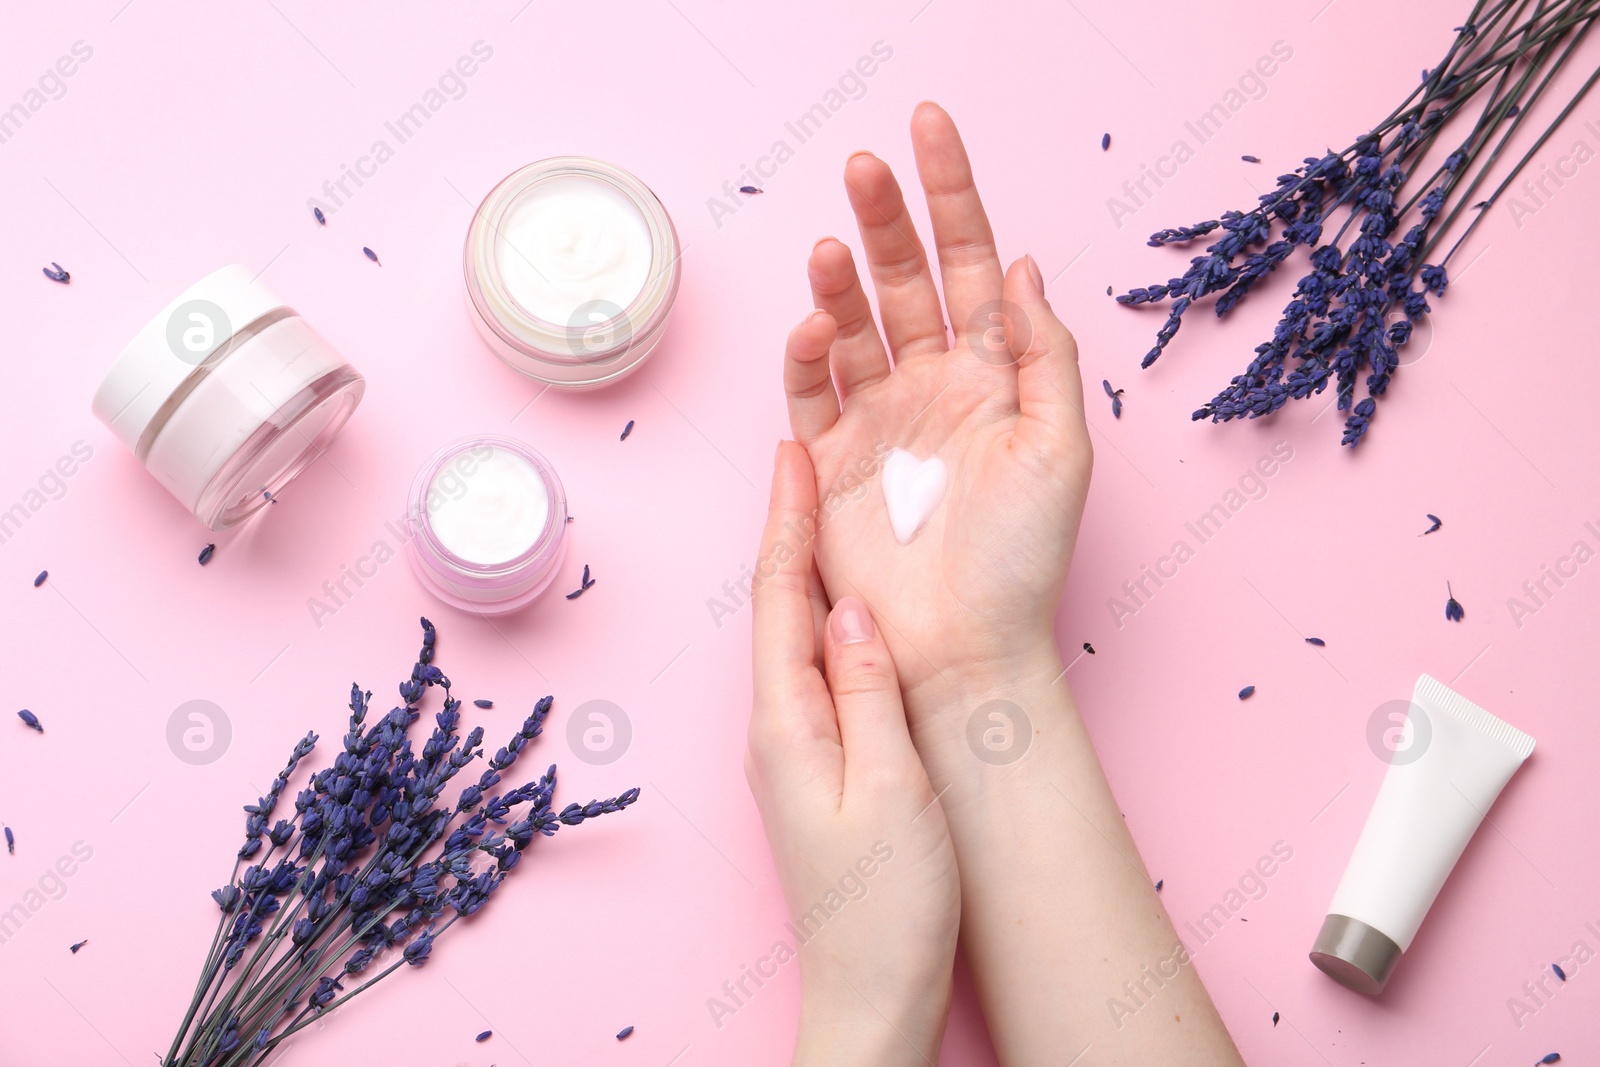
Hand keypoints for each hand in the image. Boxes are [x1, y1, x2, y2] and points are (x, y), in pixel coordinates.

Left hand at [747, 441, 960, 1066]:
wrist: (872, 990)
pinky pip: (814, 673)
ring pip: (796, 637)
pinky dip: (825, 623)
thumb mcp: (892, 786)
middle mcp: (776, 729)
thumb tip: (849, 607)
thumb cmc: (888, 903)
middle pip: (778, 608)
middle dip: (788, 530)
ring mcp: (792, 751)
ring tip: (825, 511)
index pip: (778, 598)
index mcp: (787, 723)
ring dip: (806, 570)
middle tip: (806, 458)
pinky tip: (847, 611)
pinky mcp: (816, 770)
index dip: (784, 521)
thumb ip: (868, 691)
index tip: (789, 452)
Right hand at [782, 102, 1091, 724]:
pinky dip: (807, 353)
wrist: (964, 647)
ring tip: (828, 251)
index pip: (971, 263)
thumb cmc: (1024, 559)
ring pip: (853, 325)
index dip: (952, 194)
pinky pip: (812, 390)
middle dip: (885, 218)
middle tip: (864, 166)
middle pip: (904, 278)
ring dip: (839, 281)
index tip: (928, 128)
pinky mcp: (834, 459)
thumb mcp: (1062, 448)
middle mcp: (934, 385)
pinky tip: (816, 327)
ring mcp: (880, 419)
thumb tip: (1020, 266)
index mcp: (994, 375)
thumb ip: (1042, 352)